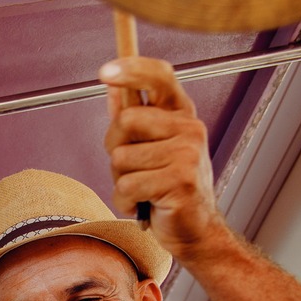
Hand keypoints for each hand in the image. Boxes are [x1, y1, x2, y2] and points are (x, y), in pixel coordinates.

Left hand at [100, 57, 230, 262]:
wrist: (195, 231)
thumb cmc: (167, 189)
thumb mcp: (150, 149)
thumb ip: (133, 119)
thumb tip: (113, 88)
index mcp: (181, 115)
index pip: (160, 77)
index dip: (132, 69)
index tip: (105, 72)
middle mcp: (189, 129)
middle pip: (126, 120)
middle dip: (114, 147)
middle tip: (130, 168)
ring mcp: (187, 154)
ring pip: (121, 158)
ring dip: (120, 181)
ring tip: (142, 190)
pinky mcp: (180, 182)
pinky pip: (127, 185)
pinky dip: (125, 201)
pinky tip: (143, 205)